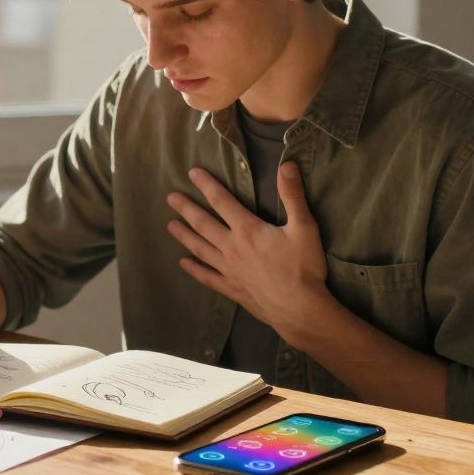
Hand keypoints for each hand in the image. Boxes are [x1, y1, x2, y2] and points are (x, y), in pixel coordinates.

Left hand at [165, 162, 330, 342]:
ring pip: (200, 248)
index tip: (192, 173)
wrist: (299, 309)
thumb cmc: (303, 267)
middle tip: (170, 197)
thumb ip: (293, 195)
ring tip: (169, 226)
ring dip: (184, 236)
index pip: (222, 201)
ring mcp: (228, 270)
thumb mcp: (304, 227)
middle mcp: (232, 248)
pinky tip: (183, 264)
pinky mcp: (231, 288)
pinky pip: (207, 277)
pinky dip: (194, 269)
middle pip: (203, 224)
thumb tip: (287, 165)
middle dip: (186, 208)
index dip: (207, 185)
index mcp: (247, 230)